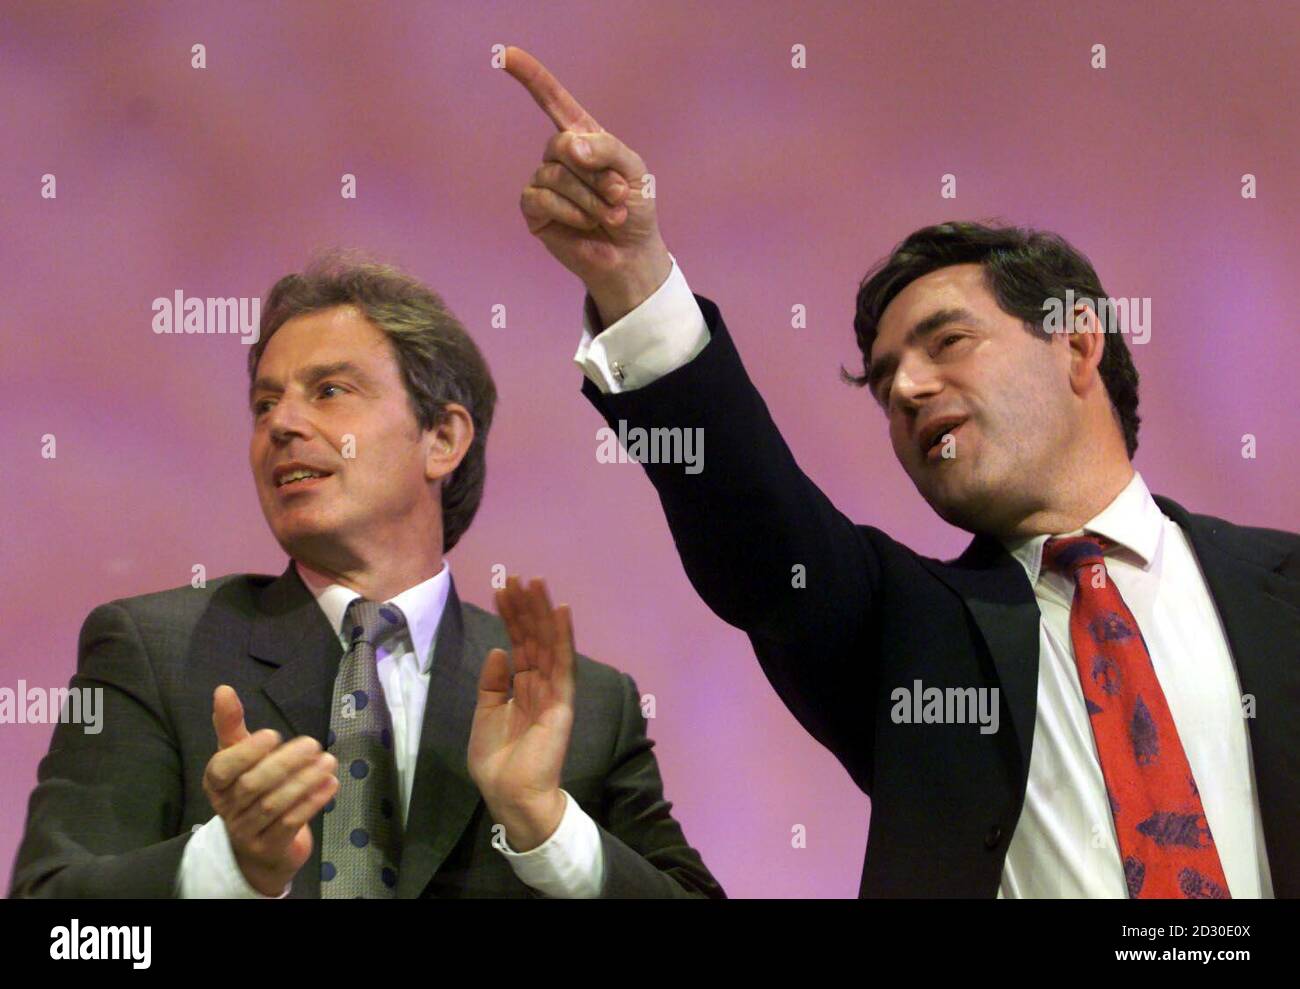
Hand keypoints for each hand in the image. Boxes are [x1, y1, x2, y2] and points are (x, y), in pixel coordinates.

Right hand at [202, 685, 337, 896]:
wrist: (259, 846)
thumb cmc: (250, 789)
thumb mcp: (239, 756)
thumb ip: (231, 724)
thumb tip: (223, 688)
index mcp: (215, 783)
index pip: (221, 769)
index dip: (246, 752)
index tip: (274, 734)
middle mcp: (226, 808)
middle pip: (252, 785)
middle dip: (284, 763)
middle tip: (313, 744)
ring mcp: (247, 831)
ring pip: (274, 805)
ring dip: (304, 781)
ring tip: (329, 761)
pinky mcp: (270, 847)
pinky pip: (291, 823)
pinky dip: (312, 802)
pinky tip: (330, 784)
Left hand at [468, 576, 575, 851]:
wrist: (510, 795)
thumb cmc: (497, 761)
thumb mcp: (485, 714)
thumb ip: (492, 683)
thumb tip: (499, 650)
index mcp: (522, 687)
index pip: (519, 644)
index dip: (511, 618)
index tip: (503, 590)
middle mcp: (540, 684)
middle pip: (534, 638)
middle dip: (526, 607)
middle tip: (519, 577)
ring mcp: (553, 692)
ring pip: (548, 644)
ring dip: (543, 613)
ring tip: (536, 584)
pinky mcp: (561, 703)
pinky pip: (563, 665)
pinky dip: (563, 638)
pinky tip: (561, 612)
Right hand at [504, 45, 671, 325]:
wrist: (631, 255)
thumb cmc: (634, 209)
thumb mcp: (632, 170)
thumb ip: (605, 148)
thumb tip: (567, 145)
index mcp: (583, 137)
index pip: (552, 100)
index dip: (530, 76)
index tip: (505, 53)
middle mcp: (559, 156)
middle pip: (562, 146)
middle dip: (596, 174)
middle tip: (619, 197)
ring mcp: (544, 182)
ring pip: (556, 176)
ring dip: (590, 199)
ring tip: (610, 216)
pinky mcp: (534, 210)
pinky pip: (542, 198)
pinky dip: (569, 211)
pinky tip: (585, 224)